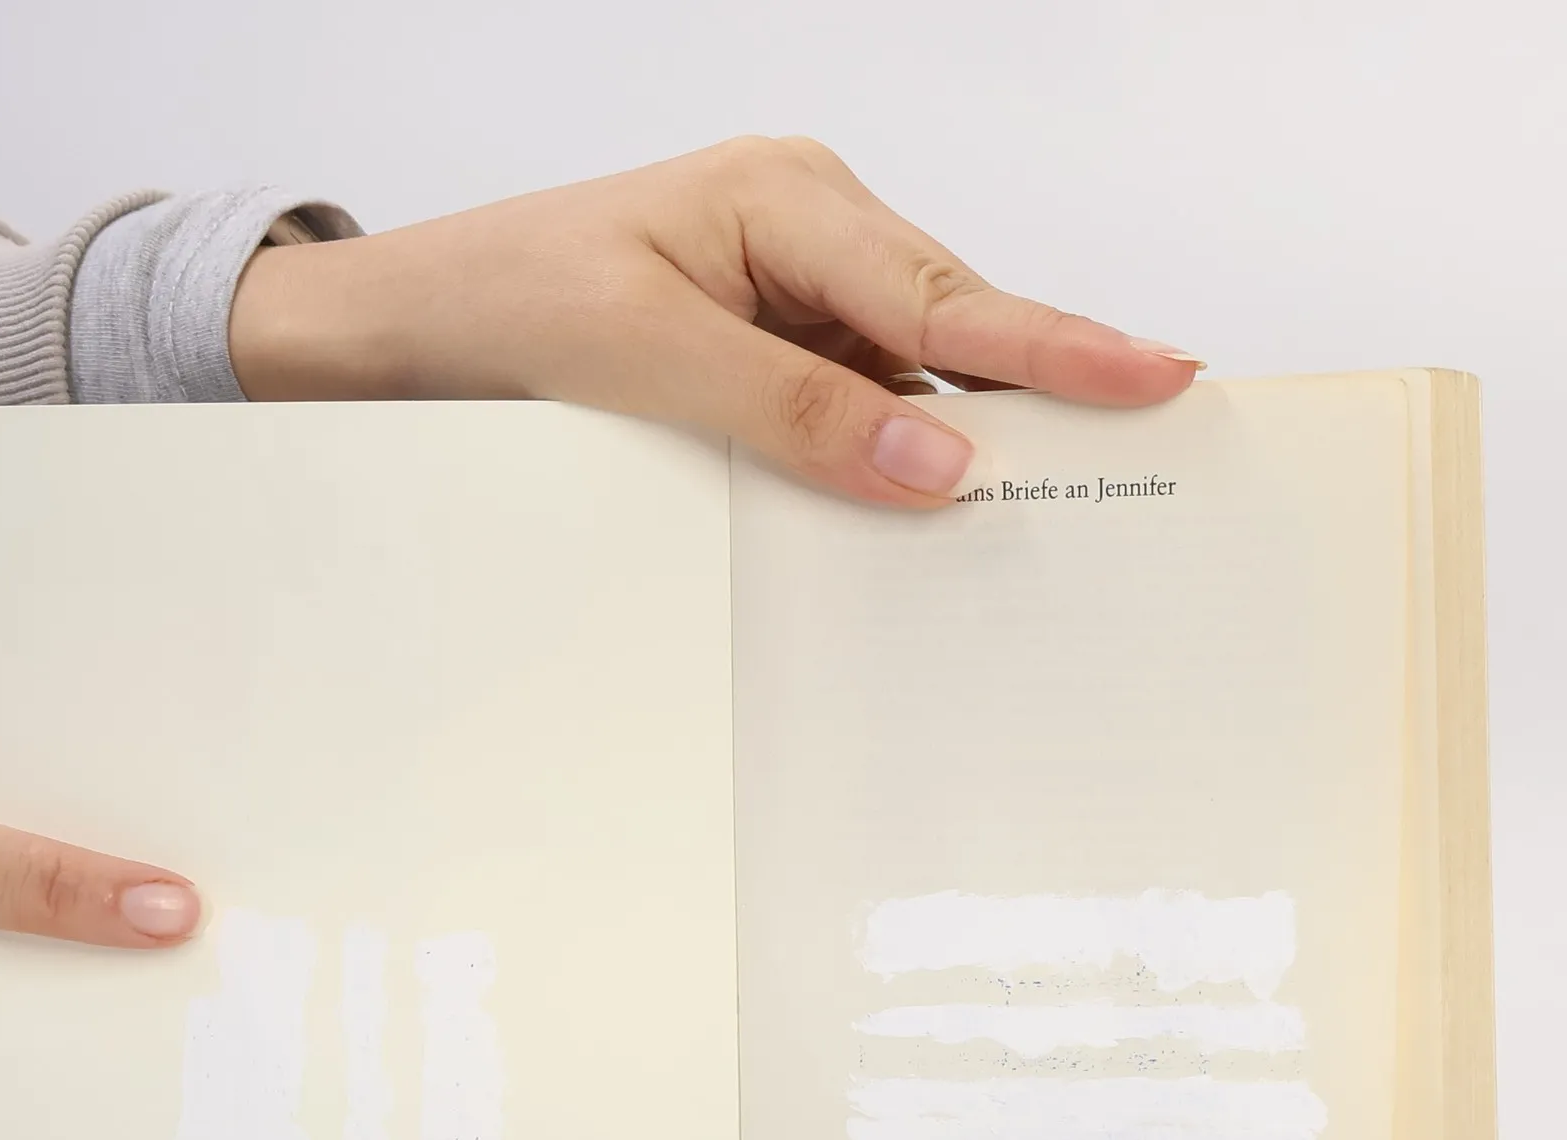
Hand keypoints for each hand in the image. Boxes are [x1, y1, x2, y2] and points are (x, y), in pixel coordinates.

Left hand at [228, 137, 1200, 506]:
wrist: (408, 329)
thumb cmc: (507, 303)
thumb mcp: (647, 359)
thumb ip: (795, 411)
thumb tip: (936, 467)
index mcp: (790, 199)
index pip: (944, 296)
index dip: (1056, 348)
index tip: (1157, 377)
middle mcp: (808, 235)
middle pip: (952, 334)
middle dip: (1037, 401)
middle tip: (1145, 461)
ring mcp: (795, 294)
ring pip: (913, 382)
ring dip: (956, 449)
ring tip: (1048, 512)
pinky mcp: (772, 350)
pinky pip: (859, 411)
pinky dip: (889, 464)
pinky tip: (918, 514)